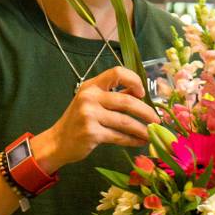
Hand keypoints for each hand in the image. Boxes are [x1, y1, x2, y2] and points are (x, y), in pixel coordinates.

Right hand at [33, 66, 159, 170]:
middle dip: (146, 112)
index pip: (117, 73)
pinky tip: (140, 142)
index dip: (134, 80)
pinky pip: (119, 136)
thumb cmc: (78, 120)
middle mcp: (89, 97)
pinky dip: (133, 140)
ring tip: (152, 134)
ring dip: (142, 129)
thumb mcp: (92, 102)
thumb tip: (140, 93)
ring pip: (125, 122)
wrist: (58, 142)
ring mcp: (89, 116)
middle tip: (157, 120)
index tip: (142, 93)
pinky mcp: (92, 133)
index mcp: (91, 86)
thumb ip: (113, 95)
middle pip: (126, 101)